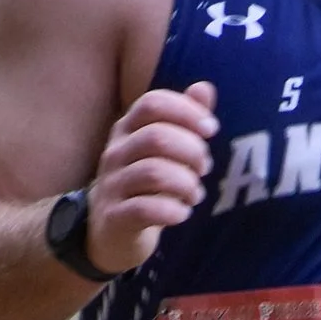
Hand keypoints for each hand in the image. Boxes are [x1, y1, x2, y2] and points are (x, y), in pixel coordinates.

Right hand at [87, 80, 217, 273]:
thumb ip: (183, 118)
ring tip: (195, 194)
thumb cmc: (144, 184)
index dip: (186, 111)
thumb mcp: (163, 149)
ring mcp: (112, 185)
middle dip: (191, 151)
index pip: (152, 103)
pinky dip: (172, 211)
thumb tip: (204, 88)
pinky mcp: (115, 217)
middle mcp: (115, 152)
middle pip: (156, 137)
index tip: (211, 129)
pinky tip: (182, 213)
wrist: (109, 231)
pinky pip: (144, 210)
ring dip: (186, 183)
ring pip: (153, 173)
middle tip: (204, 167)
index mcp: (127, 129)